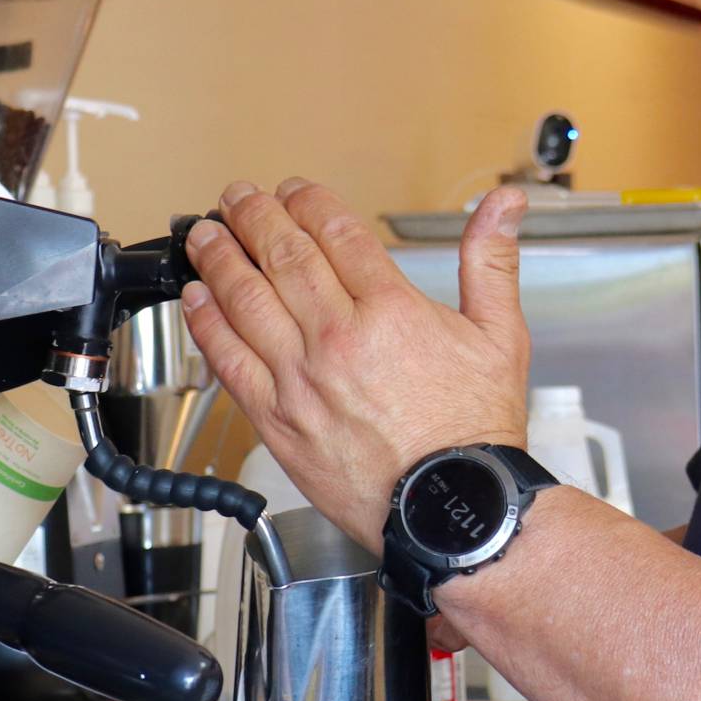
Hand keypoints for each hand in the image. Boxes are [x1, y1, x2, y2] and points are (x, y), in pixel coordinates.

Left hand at [180, 179, 529, 549]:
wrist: (451, 509)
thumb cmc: (475, 433)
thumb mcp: (501, 336)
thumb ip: (492, 262)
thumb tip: (504, 206)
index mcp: (391, 311)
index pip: (336, 233)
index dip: (308, 202)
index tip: (294, 191)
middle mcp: (339, 339)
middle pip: (283, 256)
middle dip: (254, 216)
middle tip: (237, 197)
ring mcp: (302, 380)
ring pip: (245, 300)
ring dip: (219, 259)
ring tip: (205, 235)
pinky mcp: (277, 420)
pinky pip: (230, 361)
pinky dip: (207, 325)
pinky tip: (195, 301)